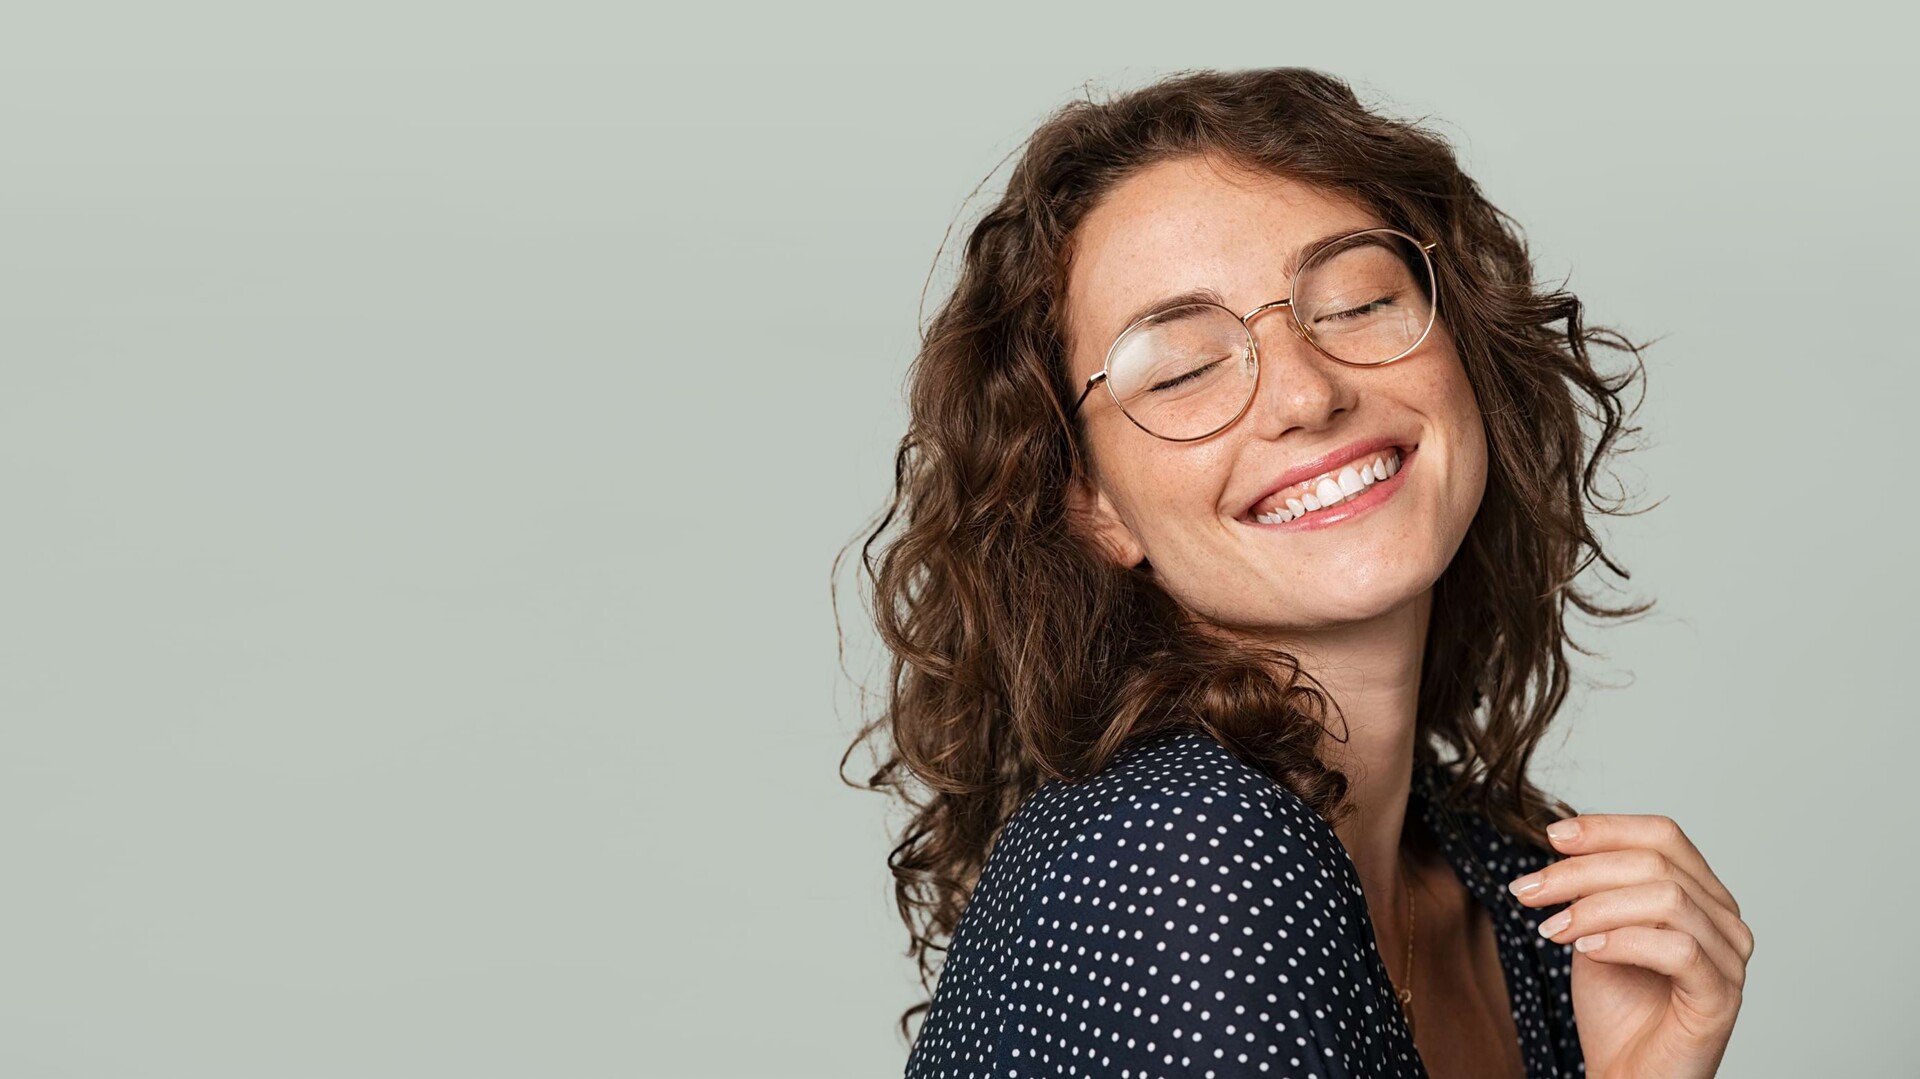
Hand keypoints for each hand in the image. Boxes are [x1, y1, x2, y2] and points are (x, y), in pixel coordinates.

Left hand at [1505, 813, 1752, 1078]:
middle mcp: (1725, 921)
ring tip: (1552, 929)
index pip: (1664, 835)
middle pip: (1657, 863)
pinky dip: (1624, 941)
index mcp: (1701, 895)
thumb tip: (1565, 841)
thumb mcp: (1595, 930)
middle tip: (1528, 891)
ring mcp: (1729, 959)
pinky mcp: (1721, 997)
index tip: (1552, 835)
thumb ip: (1593, 888)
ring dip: (1595, 907)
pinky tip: (1586, 950)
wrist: (1625, 1074)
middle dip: (1580, 871)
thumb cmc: (1616, 1007)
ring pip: (1667, 899)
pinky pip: (1679, 949)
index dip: (1606, 828)